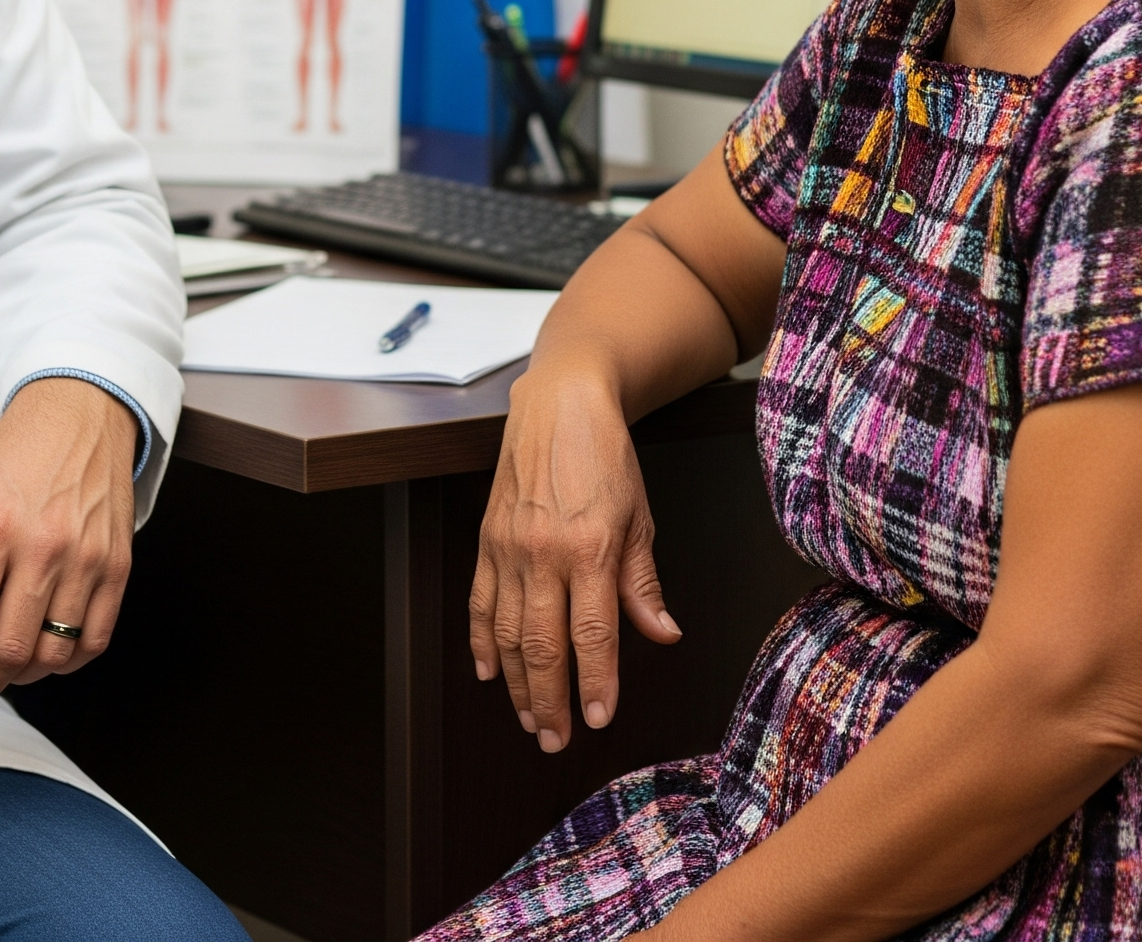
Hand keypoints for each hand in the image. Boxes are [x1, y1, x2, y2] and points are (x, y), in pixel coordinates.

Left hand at [0, 376, 136, 718]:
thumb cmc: (16, 455)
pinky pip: (95, 639)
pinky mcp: (118, 565)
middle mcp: (43, 545)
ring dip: (21, 675)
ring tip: (3, 660)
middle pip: (8, 652)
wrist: (80, 413)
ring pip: (53, 655)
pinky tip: (47, 647)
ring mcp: (87, 557)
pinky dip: (67, 661)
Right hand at [468, 365, 679, 753]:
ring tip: (528, 718)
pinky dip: (480, 641)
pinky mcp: (486, 538)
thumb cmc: (605, 456)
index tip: (598, 720)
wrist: (559, 401)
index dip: (595, 683)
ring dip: (516, 683)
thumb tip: (663, 635)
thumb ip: (644, 583)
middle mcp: (544, 552)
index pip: (593, 634)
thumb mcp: (639, 516)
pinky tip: (489, 672)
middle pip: (542, 645)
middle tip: (555, 739)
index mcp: (590, 548)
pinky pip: (478, 601)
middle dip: (549, 700)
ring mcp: (509, 546)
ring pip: (505, 633)